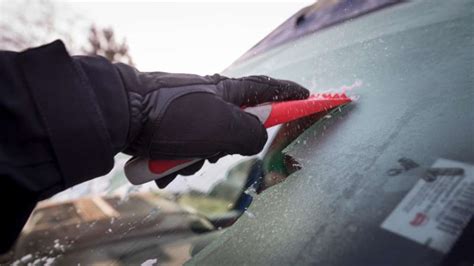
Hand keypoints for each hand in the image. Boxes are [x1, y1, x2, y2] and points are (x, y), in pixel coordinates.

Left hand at [115, 67, 308, 186]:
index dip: (289, 93)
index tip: (306, 95)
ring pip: (208, 142)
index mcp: (228, 91)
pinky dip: (177, 159)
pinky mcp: (168, 123)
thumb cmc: (176, 118)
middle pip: (237, 125)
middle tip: (212, 152)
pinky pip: (184, 147)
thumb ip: (251, 135)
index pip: (268, 89)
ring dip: (196, 158)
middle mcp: (210, 97)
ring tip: (178, 160)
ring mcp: (188, 110)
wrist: (122, 114)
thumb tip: (255, 139)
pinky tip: (163, 165)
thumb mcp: (223, 128)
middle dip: (226, 147)